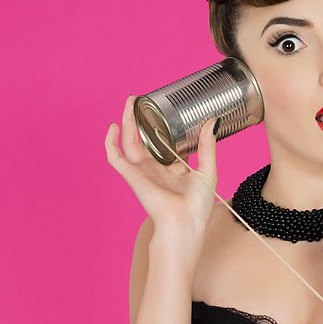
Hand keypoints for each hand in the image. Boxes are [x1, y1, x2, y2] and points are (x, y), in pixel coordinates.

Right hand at [104, 95, 218, 240]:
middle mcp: (157, 171)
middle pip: (145, 140)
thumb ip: (207, 146)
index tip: (167, 112)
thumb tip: (212, 121)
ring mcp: (143, 173)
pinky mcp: (132, 176)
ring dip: (128, 122)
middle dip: (142, 120)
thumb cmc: (197, 206)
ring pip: (130, 143)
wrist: (183, 222)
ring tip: (130, 103)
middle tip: (141, 100)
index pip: (167, 146)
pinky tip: (113, 127)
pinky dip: (110, 142)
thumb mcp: (208, 171)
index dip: (164, 129)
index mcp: (174, 172)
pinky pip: (115, 157)